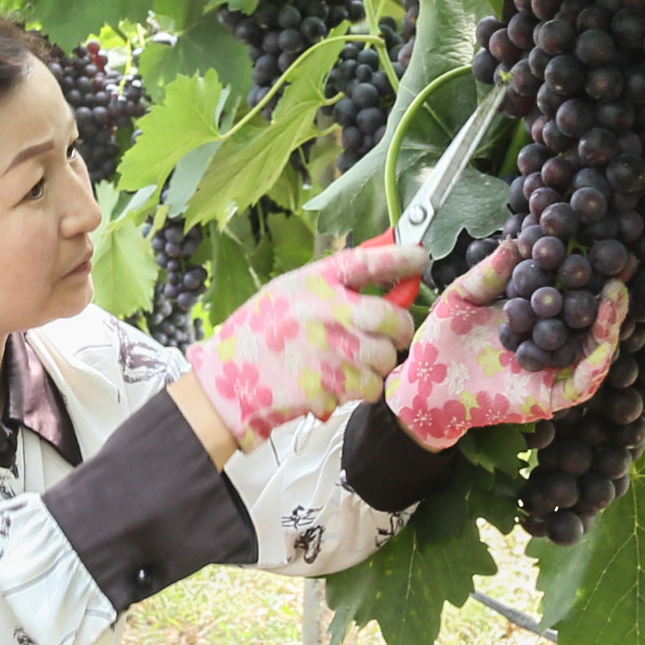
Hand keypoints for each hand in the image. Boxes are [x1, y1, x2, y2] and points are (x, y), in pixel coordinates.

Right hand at [185, 242, 426, 445]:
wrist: (225, 383)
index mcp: (311, 284)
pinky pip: (370, 386)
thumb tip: (381, 273)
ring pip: (385, 356)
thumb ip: (331, 287)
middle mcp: (323, 313)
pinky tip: (340, 382)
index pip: (366, 261)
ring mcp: (328, 350)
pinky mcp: (330, 385)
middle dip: (400, 328)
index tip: (419, 256)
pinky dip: (362, 388)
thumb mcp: (287, 295)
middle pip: (391, 317)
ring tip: (353, 361)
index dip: (399, 256)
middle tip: (395, 332)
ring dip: (377, 362)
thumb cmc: (256, 337)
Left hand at [384, 242, 627, 449]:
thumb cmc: (441, 342)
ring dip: (609, 324)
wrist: (423, 385)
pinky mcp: (550, 397)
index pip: (565, 294)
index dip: (583, 273)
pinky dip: (596, 361)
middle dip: (607, 296)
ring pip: (595, 350)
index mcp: (532, 318)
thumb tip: (515, 240)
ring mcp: (553, 372)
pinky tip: (602, 338)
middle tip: (618, 268)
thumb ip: (490, 274)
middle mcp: (548, 344)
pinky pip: (583, 382)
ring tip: (615, 295)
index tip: (597, 245)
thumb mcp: (463, 297)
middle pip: (588, 321)